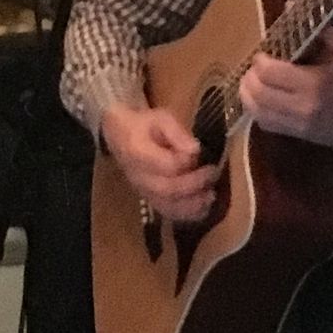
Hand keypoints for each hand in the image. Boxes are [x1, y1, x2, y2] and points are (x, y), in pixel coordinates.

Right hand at [100, 103, 220, 222]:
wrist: (119, 136)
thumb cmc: (143, 125)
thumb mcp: (160, 118)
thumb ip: (177, 133)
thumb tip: (196, 150)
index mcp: (138, 153)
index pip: (166, 165)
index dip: (186, 163)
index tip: (201, 153)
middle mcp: (139, 177)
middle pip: (168, 189)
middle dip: (194, 185)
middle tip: (213, 175)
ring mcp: (143, 191)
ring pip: (167, 206)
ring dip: (192, 205)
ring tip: (211, 197)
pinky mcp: (149, 199)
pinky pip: (167, 212)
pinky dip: (186, 214)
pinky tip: (203, 209)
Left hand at [239, 27, 332, 148]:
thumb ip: (313, 29)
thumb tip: (287, 5)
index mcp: (314, 83)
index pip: (270, 73)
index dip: (260, 61)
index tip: (262, 53)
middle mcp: (303, 107)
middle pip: (259, 94)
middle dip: (250, 77)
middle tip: (254, 67)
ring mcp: (300, 125)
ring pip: (258, 113)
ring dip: (248, 96)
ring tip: (251, 82)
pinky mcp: (300, 136)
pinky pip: (267, 125)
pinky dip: (258, 111)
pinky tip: (261, 100)